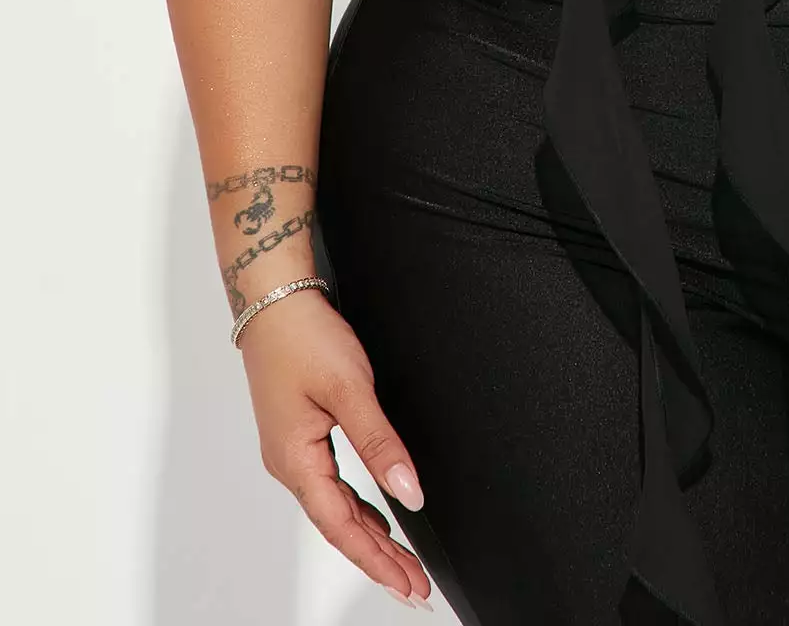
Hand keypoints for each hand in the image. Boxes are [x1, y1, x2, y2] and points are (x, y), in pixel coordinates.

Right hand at [239, 285, 433, 607]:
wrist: (274, 300)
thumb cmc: (302, 338)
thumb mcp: (350, 389)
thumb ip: (380, 443)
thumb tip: (409, 491)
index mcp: (296, 461)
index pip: (342, 527)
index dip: (377, 560)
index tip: (408, 585)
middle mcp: (289, 464)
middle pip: (339, 526)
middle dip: (378, 558)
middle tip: (415, 587)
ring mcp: (292, 451)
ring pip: (336, 508)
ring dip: (370, 536)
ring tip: (402, 563)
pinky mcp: (299, 436)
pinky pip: (331, 486)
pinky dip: (357, 508)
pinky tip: (377, 515)